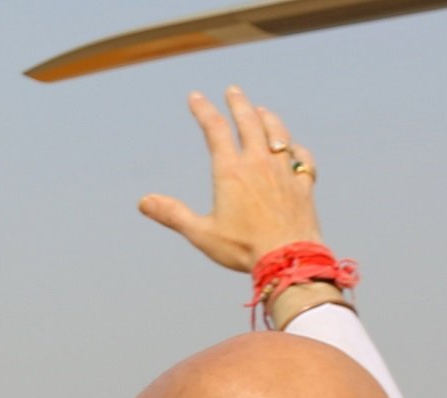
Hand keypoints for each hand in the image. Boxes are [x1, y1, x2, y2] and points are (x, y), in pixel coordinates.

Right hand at [138, 86, 321, 273]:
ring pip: (277, 134)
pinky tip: (294, 149)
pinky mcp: (302, 186)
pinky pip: (302, 159)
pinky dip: (296, 150)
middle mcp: (258, 164)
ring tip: (261, 111)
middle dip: (239, 103)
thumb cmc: (243, 249)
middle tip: (233, 91)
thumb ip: (173, 215)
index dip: (203, 110)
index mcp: (231, 171)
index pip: (214, 130)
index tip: (195, 97)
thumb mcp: (201, 233)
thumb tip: (144, 202)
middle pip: (249, 122)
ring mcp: (284, 172)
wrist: (288, 259)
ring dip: (268, 119)